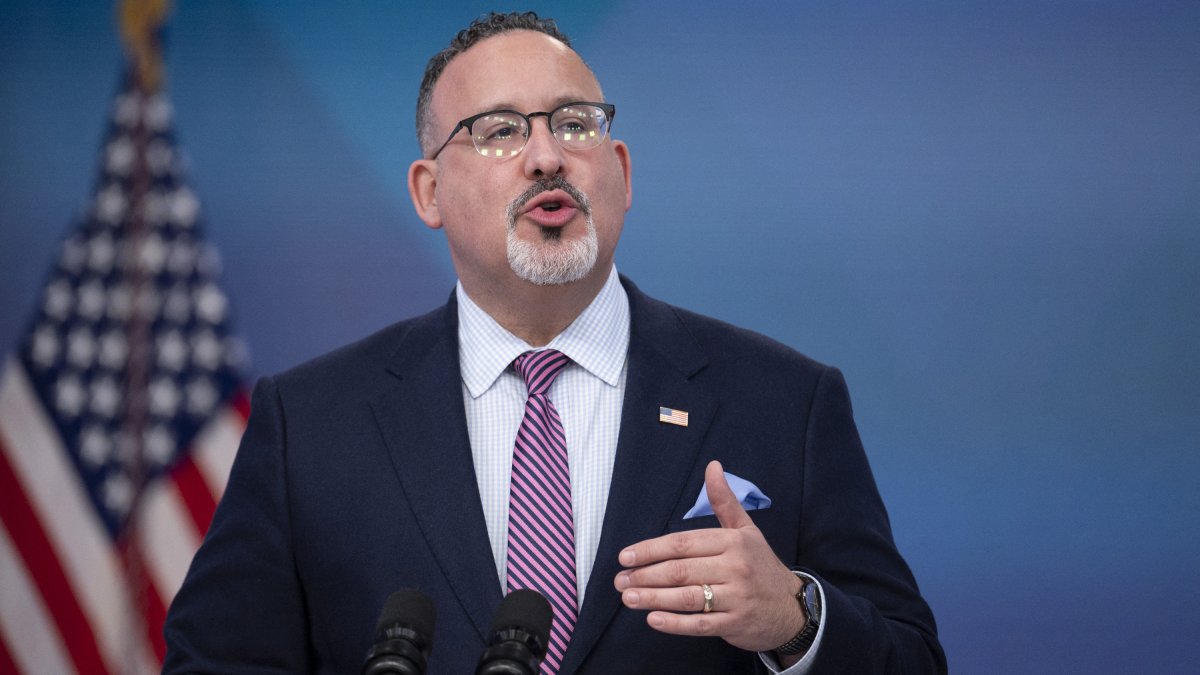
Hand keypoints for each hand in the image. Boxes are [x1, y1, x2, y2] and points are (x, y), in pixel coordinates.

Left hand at [613, 460, 805, 652]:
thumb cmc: (761, 566)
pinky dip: (674, 623)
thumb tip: (712, 465)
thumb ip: (724, 500)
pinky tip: (653, 619)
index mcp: (732, 542)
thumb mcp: (746, 530)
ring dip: (653, 598)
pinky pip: (700, 624)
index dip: (651, 549)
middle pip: (681, 570)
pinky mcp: (735, 624)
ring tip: (628, 598)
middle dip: (645, 575)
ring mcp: (736, 598)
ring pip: (687, 597)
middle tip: (620, 580)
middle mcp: (735, 568)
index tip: (626, 556)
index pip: (683, 544)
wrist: (793, 608)